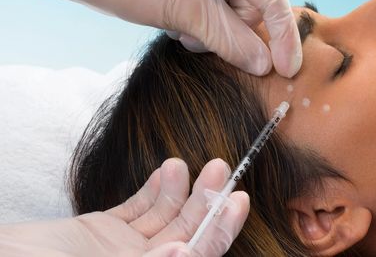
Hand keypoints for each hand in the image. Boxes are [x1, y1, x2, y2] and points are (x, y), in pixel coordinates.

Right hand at [0, 158, 249, 256]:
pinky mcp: (104, 231)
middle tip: (222, 169)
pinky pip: (138, 209)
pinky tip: (169, 171)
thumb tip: (184, 254)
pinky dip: (155, 190)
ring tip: (189, 163)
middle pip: (187, 236)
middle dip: (207, 203)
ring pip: (166, 220)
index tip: (236, 202)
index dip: (219, 233)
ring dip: (183, 191)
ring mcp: (123, 250)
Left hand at [16, 0, 301, 77]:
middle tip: (207, 44)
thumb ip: (231, 39)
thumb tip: (264, 64)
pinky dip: (198, 33)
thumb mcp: (188, 11)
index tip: (286, 70)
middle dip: (237, 37)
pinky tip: (176, 28)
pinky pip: (210, 22)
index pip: (272, 1)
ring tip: (183, 31)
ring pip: (230, 22)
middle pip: (253, 14)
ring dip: (212, 37)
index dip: (283, 38)